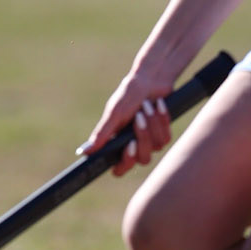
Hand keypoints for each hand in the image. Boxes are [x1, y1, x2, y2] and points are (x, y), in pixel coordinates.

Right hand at [79, 57, 177, 176]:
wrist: (150, 80)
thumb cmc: (128, 95)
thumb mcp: (114, 114)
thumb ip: (102, 134)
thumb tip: (84, 152)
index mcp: (117, 143)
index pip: (120, 169)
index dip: (125, 163)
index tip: (128, 145)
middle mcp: (133, 146)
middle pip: (143, 159)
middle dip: (143, 136)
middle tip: (138, 116)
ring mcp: (150, 142)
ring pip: (157, 147)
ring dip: (152, 123)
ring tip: (146, 105)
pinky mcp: (163, 134)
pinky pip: (166, 136)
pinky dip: (162, 118)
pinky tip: (158, 104)